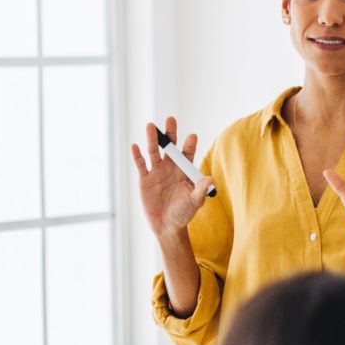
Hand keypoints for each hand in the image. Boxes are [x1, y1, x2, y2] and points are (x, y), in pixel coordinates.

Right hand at [129, 117, 209, 237]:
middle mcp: (171, 167)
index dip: (189, 144)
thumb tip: (210, 179)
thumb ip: (200, 190)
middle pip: (170, 147)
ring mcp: (157, 172)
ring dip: (152, 139)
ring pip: (154, 152)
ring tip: (151, 126)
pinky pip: (141, 165)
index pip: (187, 153)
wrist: (167, 225)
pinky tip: (135, 146)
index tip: (192, 136)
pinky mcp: (145, 179)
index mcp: (184, 170)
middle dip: (170, 133)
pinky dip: (137, 156)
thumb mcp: (194, 202)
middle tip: (171, 119)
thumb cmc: (183, 213)